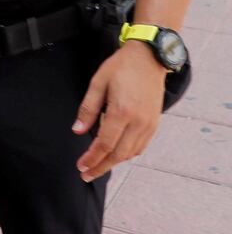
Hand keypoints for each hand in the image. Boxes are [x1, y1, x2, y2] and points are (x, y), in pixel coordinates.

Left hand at [72, 42, 167, 181]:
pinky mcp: (154, 123)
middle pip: (118, 154)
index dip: (92, 158)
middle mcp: (139, 121)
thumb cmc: (121, 67)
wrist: (149, 58)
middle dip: (101, 166)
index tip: (81, 167)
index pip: (105, 144)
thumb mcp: (98, 83)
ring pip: (130, 153)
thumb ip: (88, 109)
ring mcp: (149, 124)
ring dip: (113, 163)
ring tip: (98, 167)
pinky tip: (116, 156)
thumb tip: (78, 130)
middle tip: (86, 174)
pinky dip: (127, 154)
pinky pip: (140, 146)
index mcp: (122, 111)